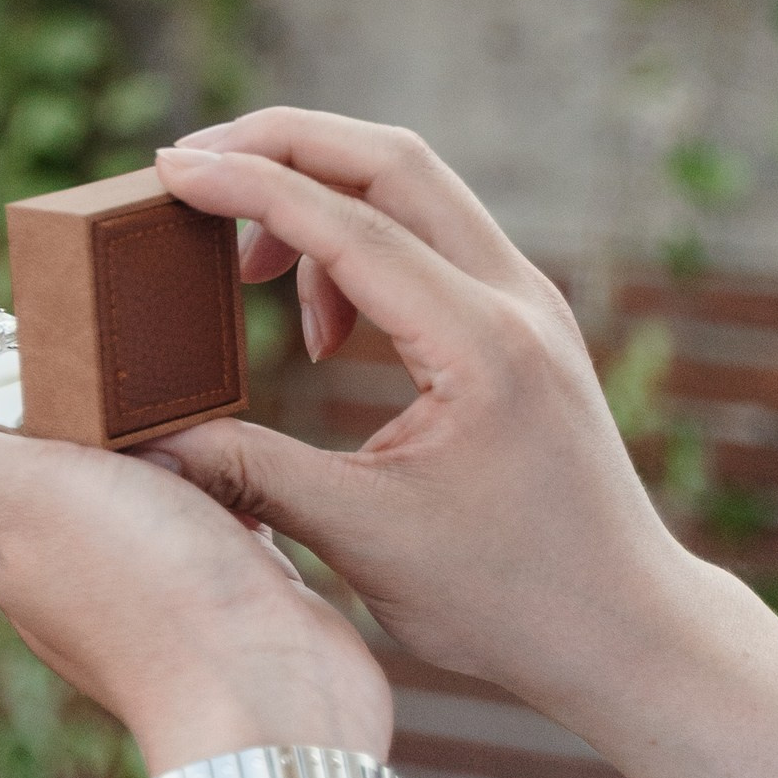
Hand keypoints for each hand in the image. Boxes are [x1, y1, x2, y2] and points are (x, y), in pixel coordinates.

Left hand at [0, 389, 390, 772]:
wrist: (278, 698)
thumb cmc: (149, 591)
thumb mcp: (29, 498)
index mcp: (0, 559)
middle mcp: (58, 581)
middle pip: (15, 491)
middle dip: (31, 424)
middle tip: (70, 362)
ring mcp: (136, 591)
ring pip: (110, 501)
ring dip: (126, 448)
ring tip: (152, 397)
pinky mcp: (211, 590)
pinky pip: (187, 522)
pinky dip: (197, 481)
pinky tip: (220, 455)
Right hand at [151, 111, 690, 721]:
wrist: (629, 633)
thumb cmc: (508, 601)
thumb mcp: (365, 541)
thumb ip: (252, 474)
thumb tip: (149, 443)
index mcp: (480, 345)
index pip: (349, 222)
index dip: (247, 185)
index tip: (166, 170)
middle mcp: (516, 298)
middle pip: (391, 158)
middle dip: (281, 144)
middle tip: (190, 171)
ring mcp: (528, 300)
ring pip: (414, 184)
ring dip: (319, 192)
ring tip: (249, 272)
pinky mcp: (522, 318)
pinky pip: (431, 232)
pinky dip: (358, 237)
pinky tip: (320, 323)